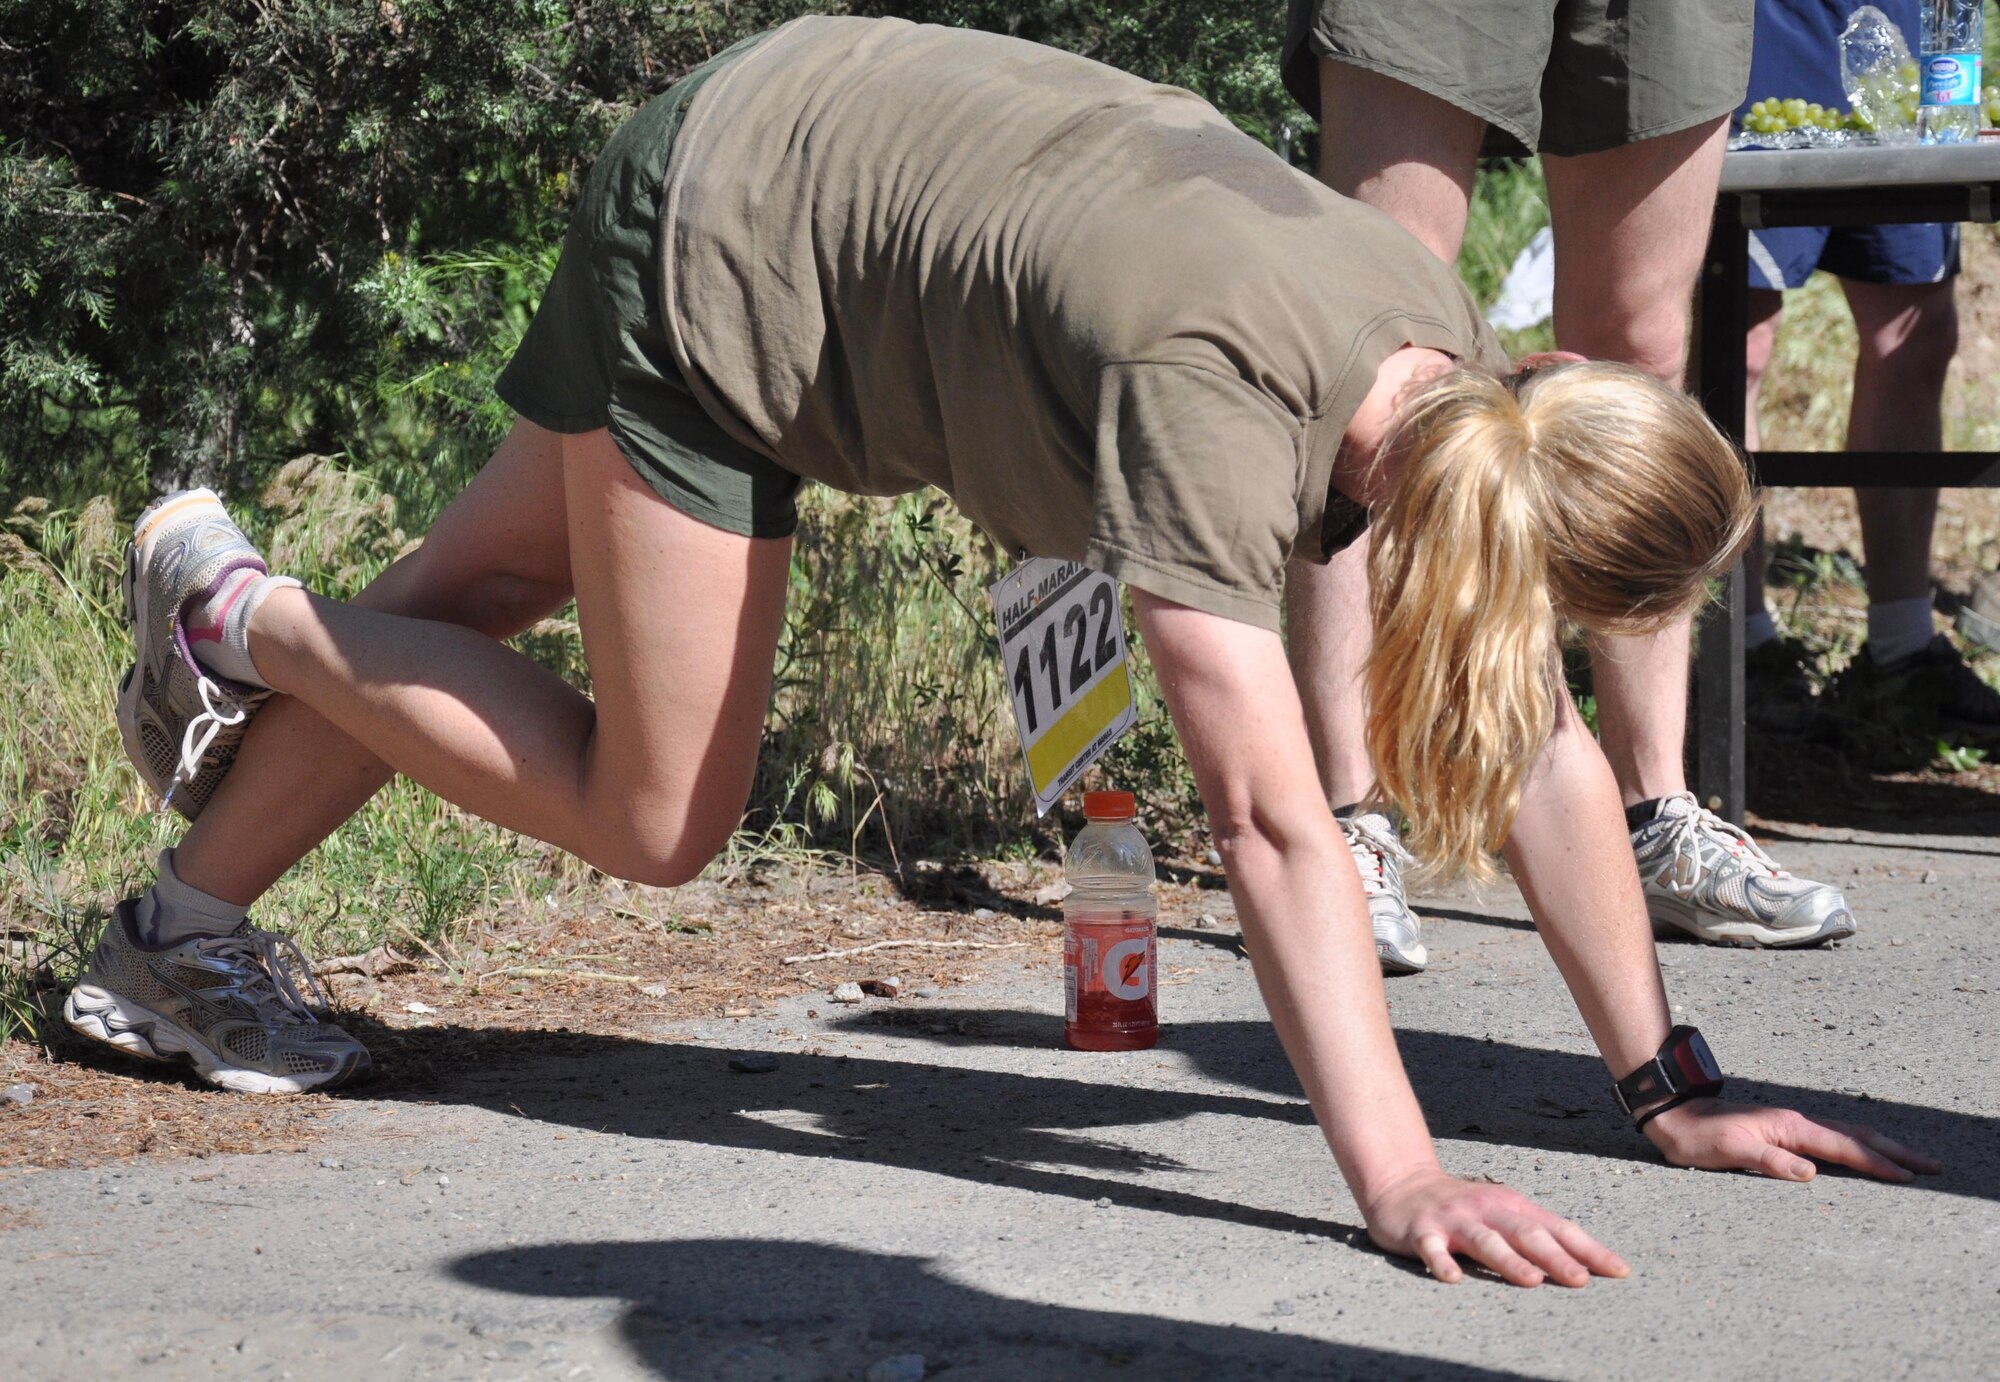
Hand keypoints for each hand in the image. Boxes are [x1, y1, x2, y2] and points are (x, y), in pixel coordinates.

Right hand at [1362, 1165, 1629, 1287]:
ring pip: (1484, 1241)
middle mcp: (1488, 1211)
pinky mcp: (1422, 1232)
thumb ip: (1540, 1235)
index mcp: (1514, 1207)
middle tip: (1580, 1279)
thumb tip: (1589, 1264)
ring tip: (1531, 1280)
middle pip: (1525, 1234)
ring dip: (1508, 1260)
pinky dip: (1441, 1262)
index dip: (1589, 1250)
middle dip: (1555, 1257)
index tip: (1620, 1272)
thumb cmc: (1466, 1209)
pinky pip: (1431, 1248)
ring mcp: (1454, 1221)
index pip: (1558, 1228)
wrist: (1403, 1185)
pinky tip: (1452, 1278)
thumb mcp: (1505, 1214)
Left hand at [1642, 1097, 1941, 1181]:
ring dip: (1880, 1147)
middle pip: (1855, 1136)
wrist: (1676, 1115)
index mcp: (1789, 1127)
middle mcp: (1796, 1122)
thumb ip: (1770, 1161)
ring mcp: (1791, 1124)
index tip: (1908, 1176)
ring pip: (1846, 1134)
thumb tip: (1810, 1172)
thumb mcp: (1730, 1152)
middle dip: (1895, 1151)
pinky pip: (1831, 1138)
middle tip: (1931, 1165)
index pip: (1843, 1148)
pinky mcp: (1784, 1130)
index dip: (1877, 1164)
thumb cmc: (1699, 1137)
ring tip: (1910, 1159)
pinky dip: (1857, 1145)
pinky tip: (1863, 1153)